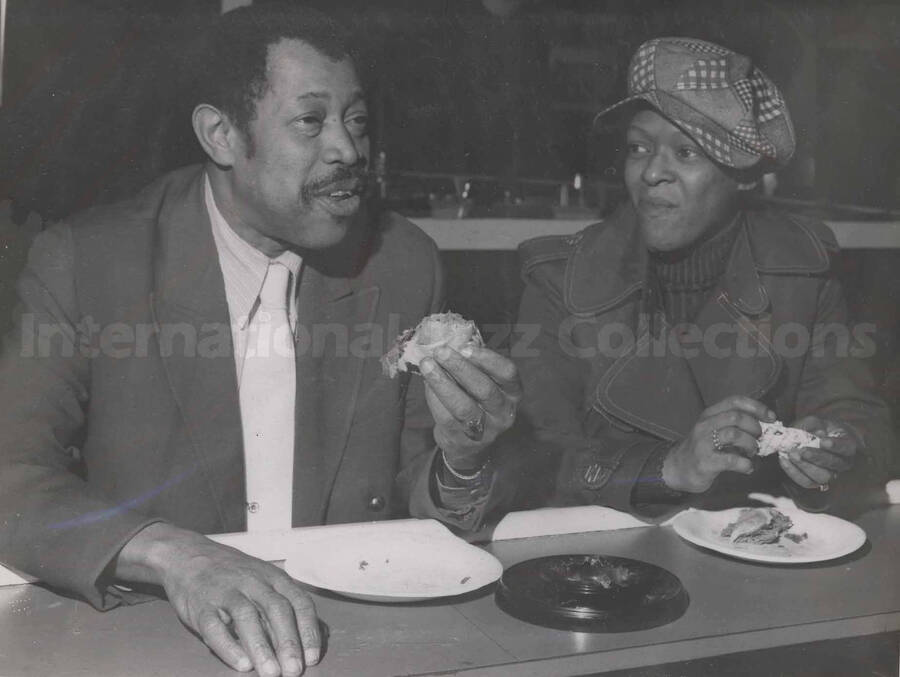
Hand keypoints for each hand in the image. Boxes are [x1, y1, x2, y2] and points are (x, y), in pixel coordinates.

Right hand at [117, 523, 319, 675]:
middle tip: (294, 671)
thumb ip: (286, 603)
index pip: (299, 602)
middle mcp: (253, 581)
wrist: (188, 555)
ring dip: (262, 647)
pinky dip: (229, 646)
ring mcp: (226, 591)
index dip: (308, 630)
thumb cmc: (235, 575)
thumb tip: (318, 635)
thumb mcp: (265, 579)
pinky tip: (242, 664)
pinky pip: (215, 626)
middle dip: (288, 642)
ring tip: (271, 673)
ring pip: (247, 618)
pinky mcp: (201, 605)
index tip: (313, 657)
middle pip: (276, 610)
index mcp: (274, 577)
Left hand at [419, 344, 520, 471]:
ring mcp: (486, 429)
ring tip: (427, 365)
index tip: (465, 347)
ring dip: (442, 383)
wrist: (467, 443)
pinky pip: (446, 416)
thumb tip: (450, 343)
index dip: (487, 359)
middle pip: (484, 389)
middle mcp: (504, 412)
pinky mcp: (464, 439)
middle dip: (460, 367)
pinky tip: (427, 384)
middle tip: (441, 351)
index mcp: (513, 392)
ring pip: (463, 406)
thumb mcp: (483, 382)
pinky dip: (434, 398)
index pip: (508, 373)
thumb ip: (473, 365)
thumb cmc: (475, 401)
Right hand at [663, 396, 775, 492]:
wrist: (677, 468)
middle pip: (736, 416)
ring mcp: (703, 443)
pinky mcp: (705, 462)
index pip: (734, 401)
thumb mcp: (713, 430)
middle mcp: (704, 425)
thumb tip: (764, 426)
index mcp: (709, 415)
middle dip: (755, 427)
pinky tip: (748, 468)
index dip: (756, 407)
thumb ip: (733, 425)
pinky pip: (731, 459)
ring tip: (753, 453)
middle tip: (759, 439)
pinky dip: (745, 464)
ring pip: (734, 434)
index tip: (770, 417)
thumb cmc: (702, 449)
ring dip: (750, 444)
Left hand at [778, 415, 857, 489]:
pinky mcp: (815, 481)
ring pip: (821, 477)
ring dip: (804, 466)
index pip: (846, 448)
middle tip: (802, 450)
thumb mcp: (815, 422)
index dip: (836, 446)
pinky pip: (805, 481)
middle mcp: (842, 463)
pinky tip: (784, 460)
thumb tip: (812, 433)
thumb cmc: (817, 429)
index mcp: (846, 445)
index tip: (823, 441)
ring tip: (791, 454)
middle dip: (816, 457)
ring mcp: (830, 474)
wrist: (813, 440)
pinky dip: (793, 471)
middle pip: (833, 464)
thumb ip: (812, 425)